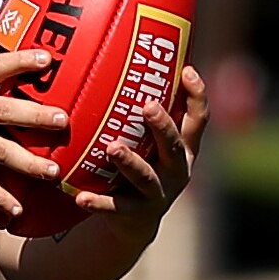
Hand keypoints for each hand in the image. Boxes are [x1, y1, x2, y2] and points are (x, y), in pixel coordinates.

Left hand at [57, 63, 210, 232]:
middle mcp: (176, 169)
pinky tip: (80, 196)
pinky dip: (98, 202)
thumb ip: (141, 113)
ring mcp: (157, 193)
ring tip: (112, 148)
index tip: (187, 70)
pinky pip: (114, 207)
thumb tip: (118, 58)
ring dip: (129, 162)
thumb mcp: (149, 142)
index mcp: (183, 148)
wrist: (134, 222)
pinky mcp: (134, 214)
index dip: (197, 95)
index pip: (198, 119)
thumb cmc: (140, 166)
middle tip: (147, 105)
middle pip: (173, 145)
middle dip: (162, 125)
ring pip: (145, 176)